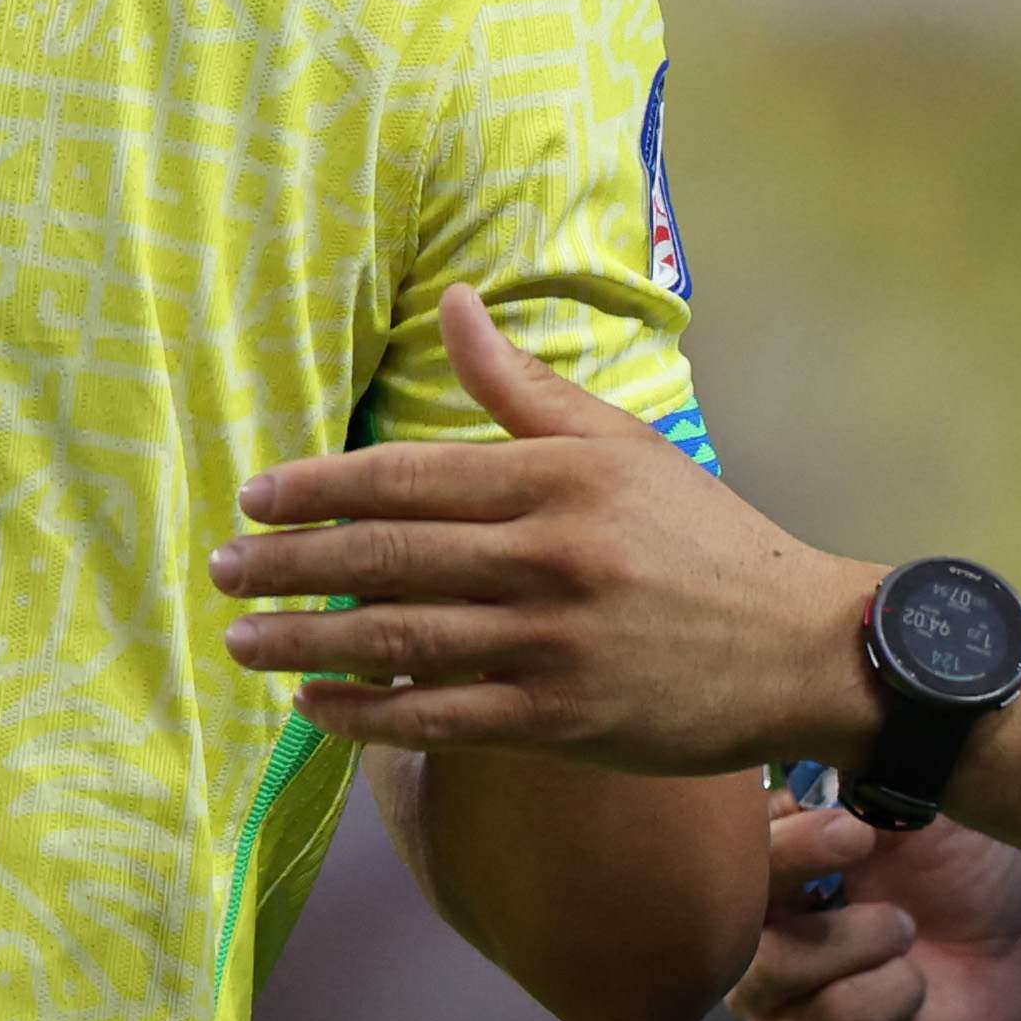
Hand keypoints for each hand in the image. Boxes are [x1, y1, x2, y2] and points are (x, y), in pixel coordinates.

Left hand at [212, 286, 877, 772]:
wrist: (801, 646)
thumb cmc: (704, 538)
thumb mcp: (621, 443)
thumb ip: (521, 385)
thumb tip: (454, 300)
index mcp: (557, 478)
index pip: (408, 477)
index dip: (318, 488)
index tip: (253, 497)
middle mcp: (547, 556)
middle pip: (388, 558)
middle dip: (288, 566)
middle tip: (219, 570)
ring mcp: (551, 644)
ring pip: (400, 641)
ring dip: (307, 644)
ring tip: (241, 642)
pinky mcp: (561, 720)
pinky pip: (440, 719)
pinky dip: (370, 716)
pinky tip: (317, 710)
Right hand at [736, 791, 1020, 1020]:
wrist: (1016, 958)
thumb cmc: (958, 874)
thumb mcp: (926, 806)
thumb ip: (871, 775)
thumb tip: (823, 749)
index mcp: (770, 862)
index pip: (729, 845)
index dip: (782, 832)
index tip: (851, 822)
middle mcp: (750, 929)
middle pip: (727, 908)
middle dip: (801, 867)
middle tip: (865, 846)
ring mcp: (767, 999)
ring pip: (775, 968)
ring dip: (861, 940)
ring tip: (906, 931)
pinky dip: (884, 997)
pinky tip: (911, 988)